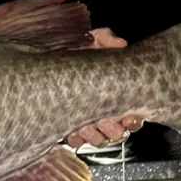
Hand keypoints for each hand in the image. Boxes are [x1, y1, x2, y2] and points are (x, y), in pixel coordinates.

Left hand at [66, 27, 144, 148]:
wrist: (45, 58)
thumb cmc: (74, 52)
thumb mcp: (91, 40)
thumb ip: (106, 38)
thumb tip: (120, 43)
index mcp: (117, 94)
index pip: (134, 116)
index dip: (134, 119)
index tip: (129, 115)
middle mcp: (106, 112)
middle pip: (118, 132)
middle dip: (112, 126)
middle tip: (103, 117)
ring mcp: (88, 121)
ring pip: (99, 139)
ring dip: (93, 132)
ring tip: (85, 122)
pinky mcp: (69, 128)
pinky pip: (76, 142)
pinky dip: (74, 137)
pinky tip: (70, 128)